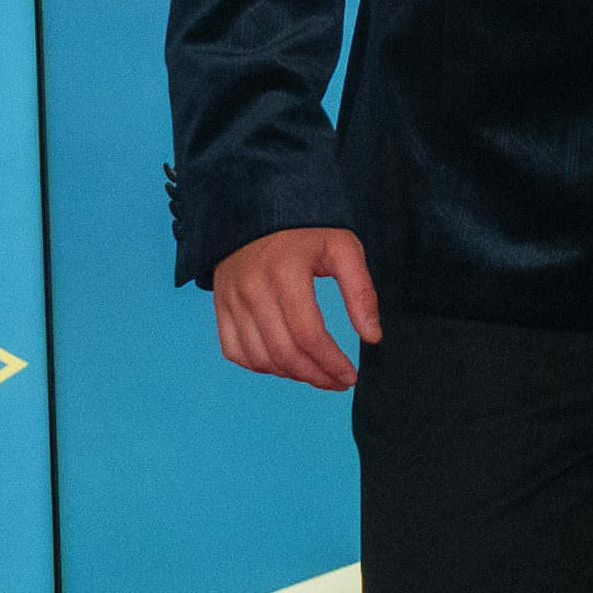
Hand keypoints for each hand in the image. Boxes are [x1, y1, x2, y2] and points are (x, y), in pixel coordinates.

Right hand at [211, 227, 381, 389]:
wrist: (257, 210)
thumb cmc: (306, 230)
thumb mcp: (343, 248)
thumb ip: (361, 292)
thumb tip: (372, 337)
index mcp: (286, 272)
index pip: (309, 336)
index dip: (332, 364)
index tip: (350, 376)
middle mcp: (253, 288)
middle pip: (284, 353)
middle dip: (316, 376)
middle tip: (338, 382)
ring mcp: (231, 299)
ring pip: (259, 358)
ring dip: (291, 375)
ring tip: (316, 372)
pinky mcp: (220, 305)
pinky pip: (234, 352)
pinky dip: (260, 366)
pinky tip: (284, 363)